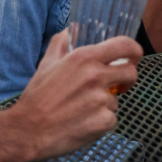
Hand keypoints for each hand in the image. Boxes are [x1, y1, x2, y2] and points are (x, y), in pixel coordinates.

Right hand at [8, 31, 142, 160]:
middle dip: (126, 80)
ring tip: (82, 110)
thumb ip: (61, 43)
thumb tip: (72, 29)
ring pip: (117, 100)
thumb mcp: (47, 64)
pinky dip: (101, 123)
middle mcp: (96, 76)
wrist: (27, 131)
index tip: (133, 58)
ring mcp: (100, 100)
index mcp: (85, 58)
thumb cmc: (37, 97)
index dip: (135, 51)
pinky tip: (83, 123)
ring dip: (105, 105)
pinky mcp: (102, 122)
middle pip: (131, 73)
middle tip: (116, 86)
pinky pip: (111, 120)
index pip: (125, 46)